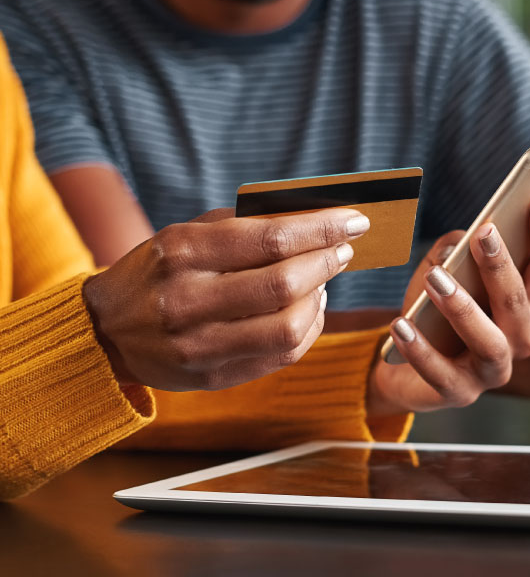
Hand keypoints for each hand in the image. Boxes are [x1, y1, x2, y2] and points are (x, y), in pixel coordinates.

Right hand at [83, 207, 369, 391]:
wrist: (107, 331)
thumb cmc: (157, 272)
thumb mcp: (185, 236)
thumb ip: (243, 226)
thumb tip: (313, 220)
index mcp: (182, 254)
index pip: (270, 238)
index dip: (321, 229)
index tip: (354, 221)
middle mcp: (188, 301)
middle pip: (284, 284)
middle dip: (326, 262)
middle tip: (343, 250)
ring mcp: (200, 346)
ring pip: (289, 326)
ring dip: (320, 298)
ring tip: (323, 279)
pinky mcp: (214, 377)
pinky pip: (282, 355)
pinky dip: (308, 329)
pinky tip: (309, 309)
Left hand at [367, 197, 529, 414]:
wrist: (400, 362)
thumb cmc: (430, 309)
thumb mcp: (442, 269)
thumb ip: (454, 249)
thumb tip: (462, 239)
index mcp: (524, 304)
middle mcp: (518, 338)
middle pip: (522, 303)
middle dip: (503, 267)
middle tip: (485, 232)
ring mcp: (492, 370)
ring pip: (489, 340)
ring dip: (463, 308)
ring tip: (436, 279)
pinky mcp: (459, 393)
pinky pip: (441, 374)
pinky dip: (420, 350)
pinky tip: (401, 324)